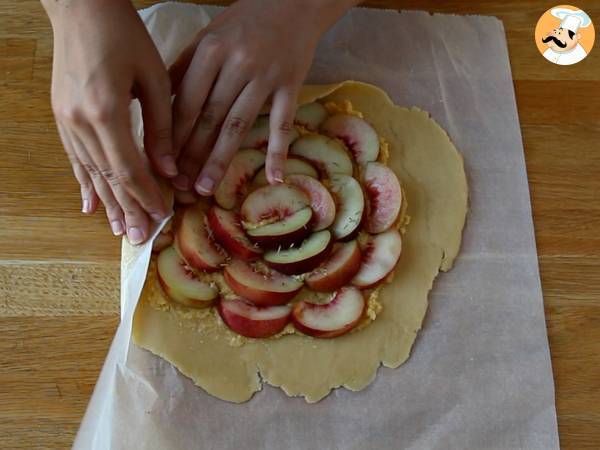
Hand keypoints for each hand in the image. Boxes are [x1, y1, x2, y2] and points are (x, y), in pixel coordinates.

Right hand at [43, 0, 173, 244]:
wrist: (80, 7)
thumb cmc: (124, 35)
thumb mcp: (154, 78)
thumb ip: (161, 127)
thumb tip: (168, 169)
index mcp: (106, 111)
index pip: (130, 168)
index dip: (146, 195)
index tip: (162, 215)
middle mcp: (81, 122)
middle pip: (108, 177)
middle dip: (126, 209)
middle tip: (139, 238)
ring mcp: (66, 120)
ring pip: (90, 172)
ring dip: (106, 203)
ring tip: (118, 229)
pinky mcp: (62, 116)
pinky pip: (75, 158)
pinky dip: (85, 183)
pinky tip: (89, 204)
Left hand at [169, 0, 357, 194]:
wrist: (293, 3)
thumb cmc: (244, 22)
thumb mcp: (208, 36)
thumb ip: (184, 68)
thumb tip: (155, 104)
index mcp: (210, 51)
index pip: (186, 102)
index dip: (172, 136)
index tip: (162, 163)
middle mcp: (237, 64)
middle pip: (209, 118)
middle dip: (192, 155)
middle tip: (180, 186)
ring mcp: (266, 77)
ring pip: (239, 125)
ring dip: (220, 160)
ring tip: (206, 187)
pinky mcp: (291, 85)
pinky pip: (283, 123)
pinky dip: (278, 151)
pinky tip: (273, 177)